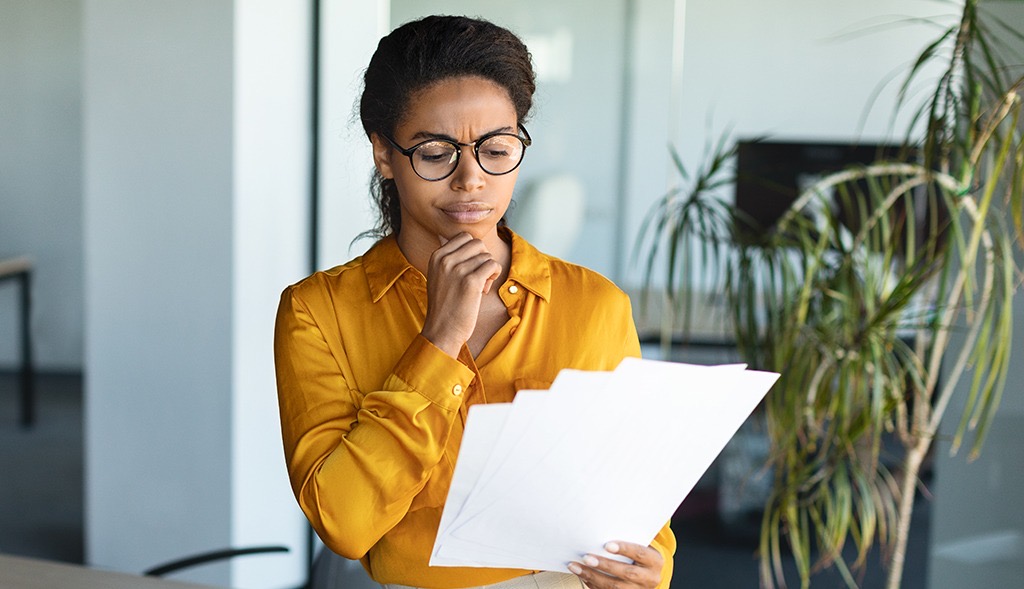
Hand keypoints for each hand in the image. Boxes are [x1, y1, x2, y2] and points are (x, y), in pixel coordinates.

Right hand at [420, 232, 501, 356]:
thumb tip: (471, 241)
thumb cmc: (445, 305)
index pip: (464, 237)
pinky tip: (484, 289)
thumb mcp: (439, 275)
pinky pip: (493, 265)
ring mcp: (458, 270)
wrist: (442, 330)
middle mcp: (445, 260)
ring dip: (488, 270)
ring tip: (480, 287)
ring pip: (487, 256)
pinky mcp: (471, 282)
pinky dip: (494, 275)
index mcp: (437, 256)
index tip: (470, 268)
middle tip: (478, 277)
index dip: (473, 251)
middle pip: (477, 244)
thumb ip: (451, 258)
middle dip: (483, 258)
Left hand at [568, 541, 663, 588]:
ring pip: (614, 586)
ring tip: (576, 566)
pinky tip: (582, 575)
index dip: (624, 549)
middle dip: (605, 565)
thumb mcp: (642, 545)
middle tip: (586, 557)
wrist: (648, 574)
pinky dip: (592, 584)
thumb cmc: (640, 554)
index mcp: (655, 562)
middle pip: (626, 573)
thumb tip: (604, 527)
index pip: (640, 554)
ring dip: (592, 576)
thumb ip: (630, 538)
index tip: (607, 545)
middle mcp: (649, 578)